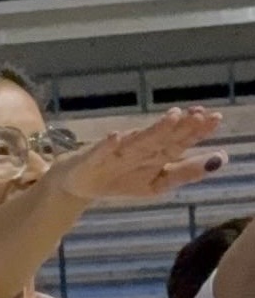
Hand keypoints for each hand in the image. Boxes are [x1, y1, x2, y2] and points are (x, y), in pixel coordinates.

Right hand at [46, 107, 224, 204]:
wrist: (76, 184)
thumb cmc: (118, 178)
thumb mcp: (157, 183)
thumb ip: (186, 172)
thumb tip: (222, 159)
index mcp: (154, 154)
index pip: (178, 140)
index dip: (196, 130)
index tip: (214, 117)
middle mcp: (137, 149)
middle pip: (162, 137)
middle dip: (180, 126)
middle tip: (198, 113)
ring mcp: (113, 153)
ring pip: (136, 142)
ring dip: (153, 130)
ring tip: (171, 118)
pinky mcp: (90, 159)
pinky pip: (99, 153)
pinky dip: (106, 146)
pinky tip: (114, 138)